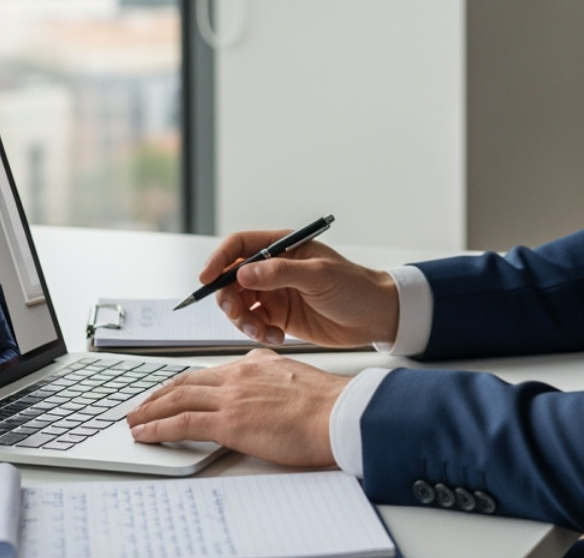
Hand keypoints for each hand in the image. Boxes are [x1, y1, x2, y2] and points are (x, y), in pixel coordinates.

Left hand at [126, 350, 345, 466]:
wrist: (338, 413)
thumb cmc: (327, 404)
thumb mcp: (295, 377)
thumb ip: (273, 378)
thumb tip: (264, 387)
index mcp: (256, 364)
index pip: (210, 372)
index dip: (185, 383)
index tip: (172, 391)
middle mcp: (239, 374)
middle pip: (187, 382)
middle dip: (160, 395)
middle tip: (143, 405)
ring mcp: (231, 396)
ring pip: (178, 398)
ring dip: (150, 410)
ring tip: (134, 420)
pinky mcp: (228, 421)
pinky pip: (182, 422)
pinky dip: (157, 427)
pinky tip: (144, 434)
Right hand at [201, 229, 398, 347]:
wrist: (376, 317)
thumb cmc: (355, 287)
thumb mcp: (319, 276)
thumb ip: (280, 272)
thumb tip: (242, 273)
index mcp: (283, 246)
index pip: (239, 246)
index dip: (218, 260)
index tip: (206, 279)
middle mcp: (274, 268)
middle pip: (231, 278)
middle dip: (228, 298)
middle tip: (238, 314)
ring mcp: (275, 293)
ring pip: (239, 304)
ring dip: (242, 320)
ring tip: (262, 331)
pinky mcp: (279, 317)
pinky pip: (254, 324)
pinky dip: (257, 333)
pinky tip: (276, 338)